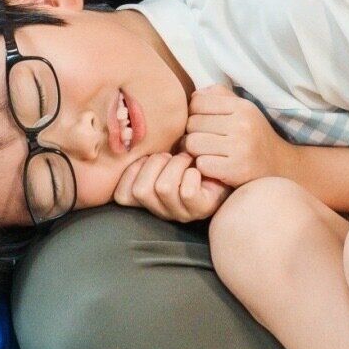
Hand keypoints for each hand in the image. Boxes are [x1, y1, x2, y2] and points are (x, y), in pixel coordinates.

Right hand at [111, 151, 230, 222]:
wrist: (226, 160)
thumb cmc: (190, 154)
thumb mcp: (162, 151)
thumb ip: (143, 149)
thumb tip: (128, 135)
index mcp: (147, 198)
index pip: (122, 195)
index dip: (132, 171)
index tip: (148, 157)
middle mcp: (161, 210)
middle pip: (141, 190)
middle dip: (156, 163)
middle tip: (172, 155)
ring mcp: (181, 213)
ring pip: (163, 188)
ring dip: (176, 164)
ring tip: (187, 159)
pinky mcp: (201, 209)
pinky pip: (187, 191)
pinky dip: (192, 173)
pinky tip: (199, 170)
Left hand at [183, 85, 292, 186]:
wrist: (280, 166)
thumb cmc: (253, 135)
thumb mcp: (243, 109)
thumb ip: (219, 96)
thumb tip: (192, 96)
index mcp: (242, 107)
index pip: (197, 103)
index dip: (194, 114)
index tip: (204, 124)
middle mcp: (242, 125)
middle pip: (192, 124)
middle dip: (193, 133)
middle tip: (205, 142)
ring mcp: (240, 148)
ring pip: (192, 144)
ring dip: (195, 151)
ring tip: (208, 153)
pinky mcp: (236, 170)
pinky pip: (201, 164)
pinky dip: (205, 167)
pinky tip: (216, 166)